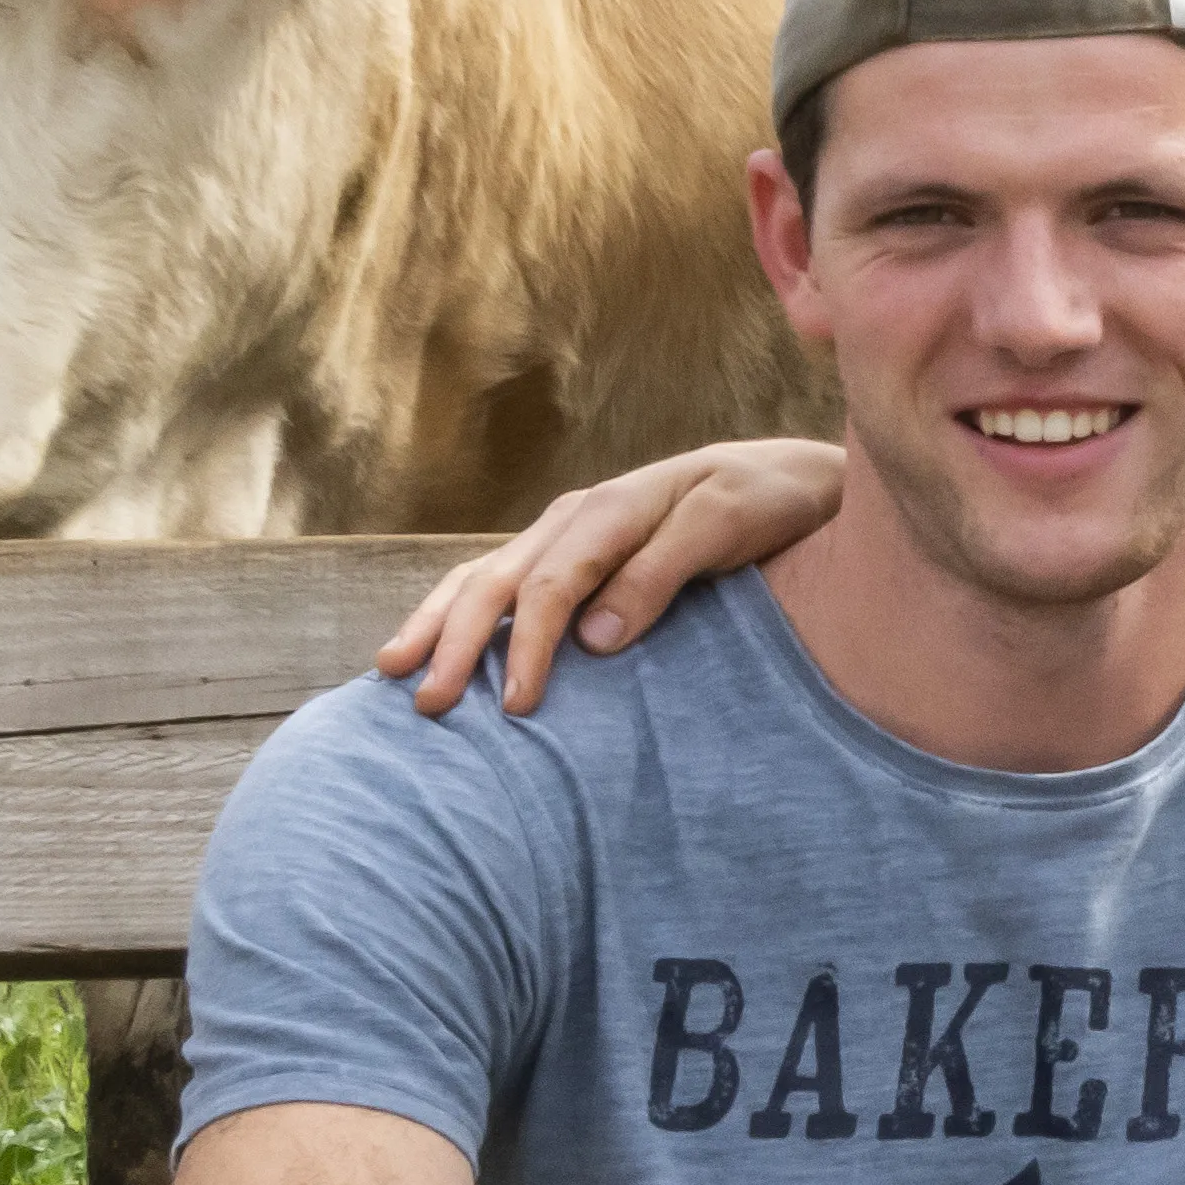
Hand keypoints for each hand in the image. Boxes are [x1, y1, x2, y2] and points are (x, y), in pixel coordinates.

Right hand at [375, 438, 846, 713]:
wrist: (790, 475)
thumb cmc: (766, 499)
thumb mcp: (727, 525)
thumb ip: (662, 574)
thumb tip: (596, 639)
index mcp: (607, 511)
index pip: (549, 587)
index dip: (526, 649)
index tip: (517, 709)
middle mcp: (572, 519)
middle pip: (494, 582)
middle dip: (453, 643)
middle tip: (425, 704)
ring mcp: (566, 535)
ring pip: (481, 578)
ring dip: (437, 625)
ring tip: (395, 671)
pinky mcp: (572, 554)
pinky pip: (502, 583)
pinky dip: (459, 614)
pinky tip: (436, 647)